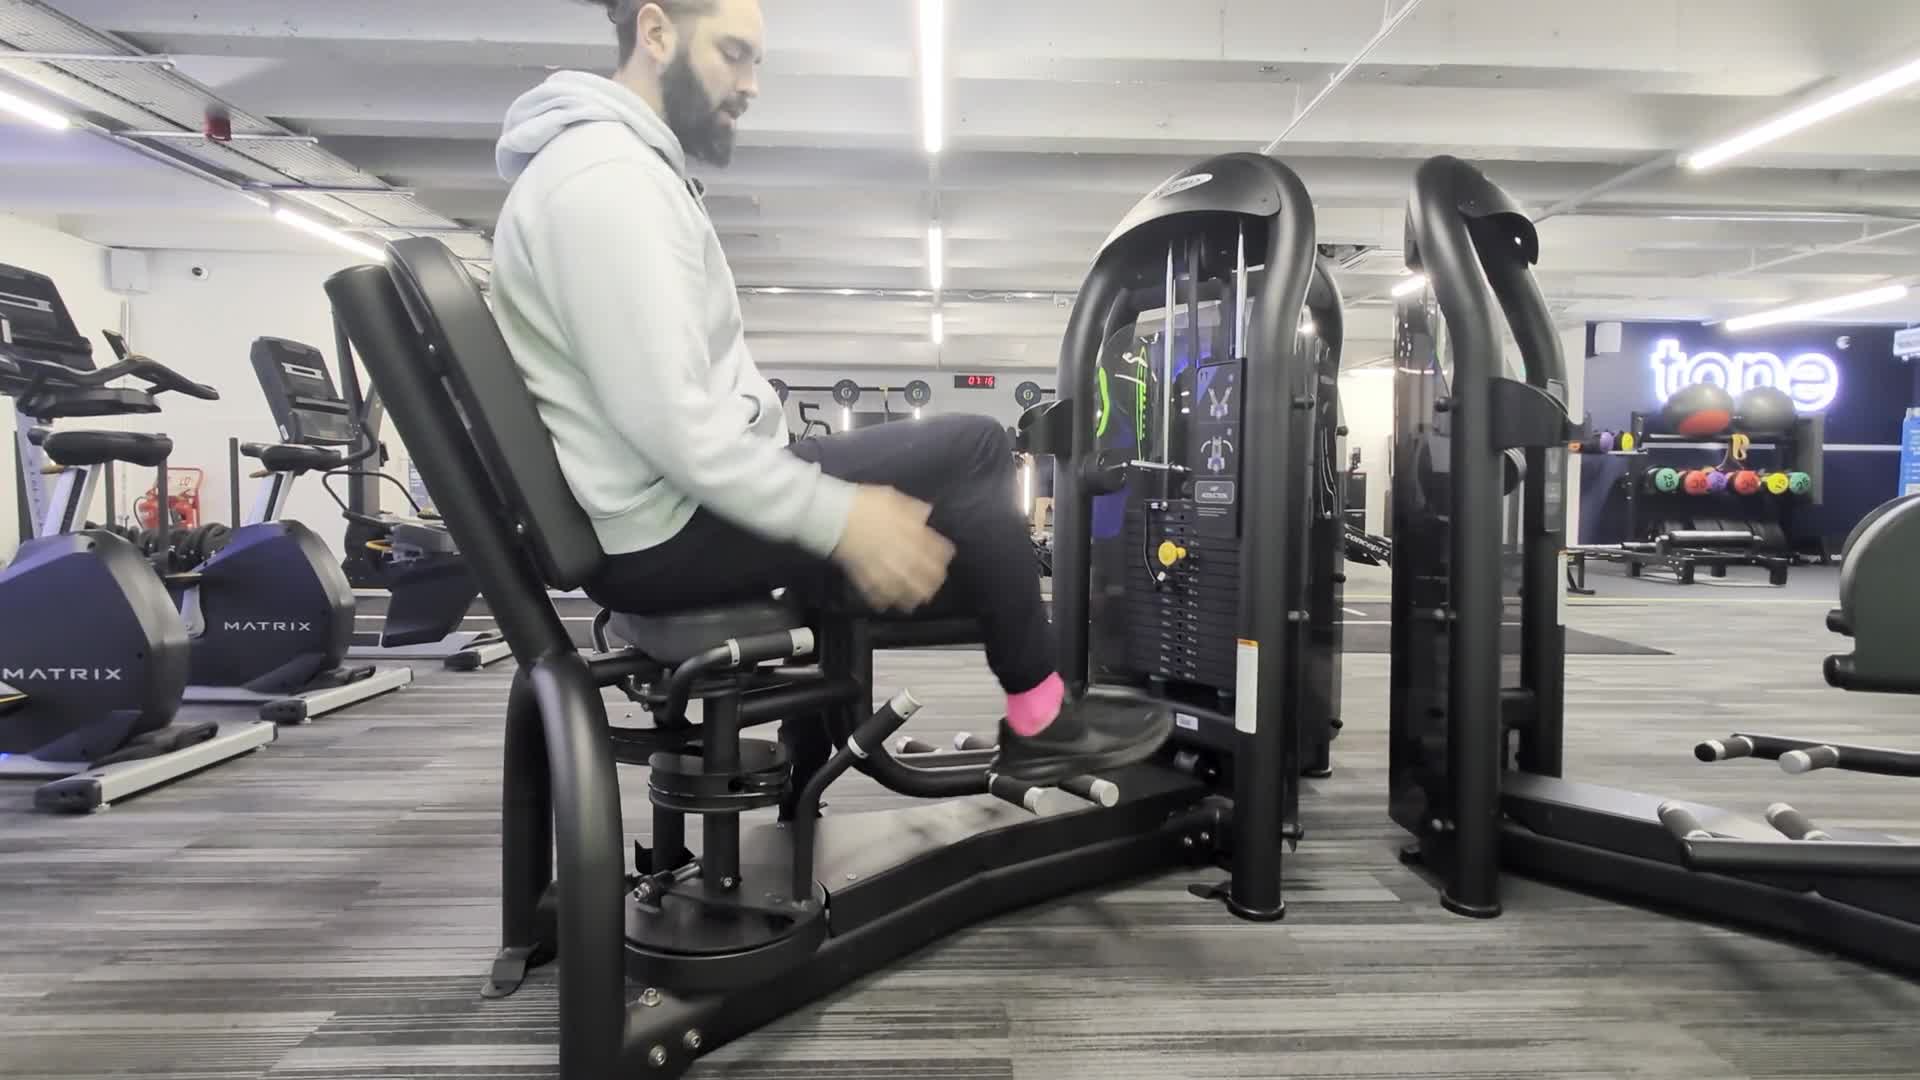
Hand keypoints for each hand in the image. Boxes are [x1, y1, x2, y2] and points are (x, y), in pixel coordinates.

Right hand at [831, 485, 954, 612]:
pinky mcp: (867, 579)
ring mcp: (886, 569)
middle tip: (934, 584)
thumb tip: (926, 513)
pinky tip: (889, 603)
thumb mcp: (892, 497)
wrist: (833, 515)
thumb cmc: (863, 503)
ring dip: (914, 596)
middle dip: (933, 582)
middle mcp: (903, 555)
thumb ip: (912, 508)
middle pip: (927, 576)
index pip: (938, 551)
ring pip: (907, 591)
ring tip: (917, 600)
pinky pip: (880, 596)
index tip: (944, 559)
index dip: (944, 556)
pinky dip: (886, 600)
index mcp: (912, 534)